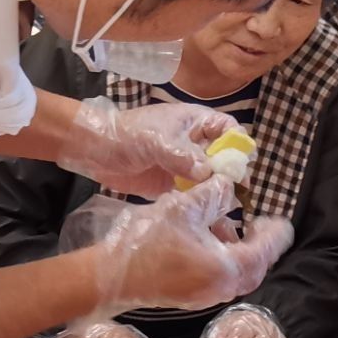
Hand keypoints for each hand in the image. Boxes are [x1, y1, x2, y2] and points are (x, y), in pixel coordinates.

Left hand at [58, 97, 235, 199]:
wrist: (95, 150)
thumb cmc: (128, 135)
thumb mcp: (158, 140)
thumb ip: (184, 155)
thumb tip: (209, 173)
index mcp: (196, 122)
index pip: (229, 129)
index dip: (238, 145)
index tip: (242, 164)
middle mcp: (195, 144)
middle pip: (224, 157)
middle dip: (232, 173)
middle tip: (236, 192)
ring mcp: (184, 165)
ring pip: (211, 178)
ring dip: (218, 190)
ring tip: (225, 207)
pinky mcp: (172, 184)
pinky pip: (193, 193)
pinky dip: (201, 203)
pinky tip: (208, 215)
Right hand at [86, 177, 291, 314]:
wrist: (110, 275)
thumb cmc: (148, 242)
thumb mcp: (185, 207)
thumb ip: (213, 194)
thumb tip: (228, 186)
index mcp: (226, 268)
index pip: (264, 251)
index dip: (276, 234)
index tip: (283, 221)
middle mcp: (220, 288)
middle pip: (254, 268)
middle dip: (261, 246)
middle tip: (262, 224)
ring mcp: (203, 296)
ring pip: (236, 274)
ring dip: (241, 252)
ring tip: (235, 226)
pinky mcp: (188, 297)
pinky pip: (218, 278)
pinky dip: (223, 260)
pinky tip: (209, 239)